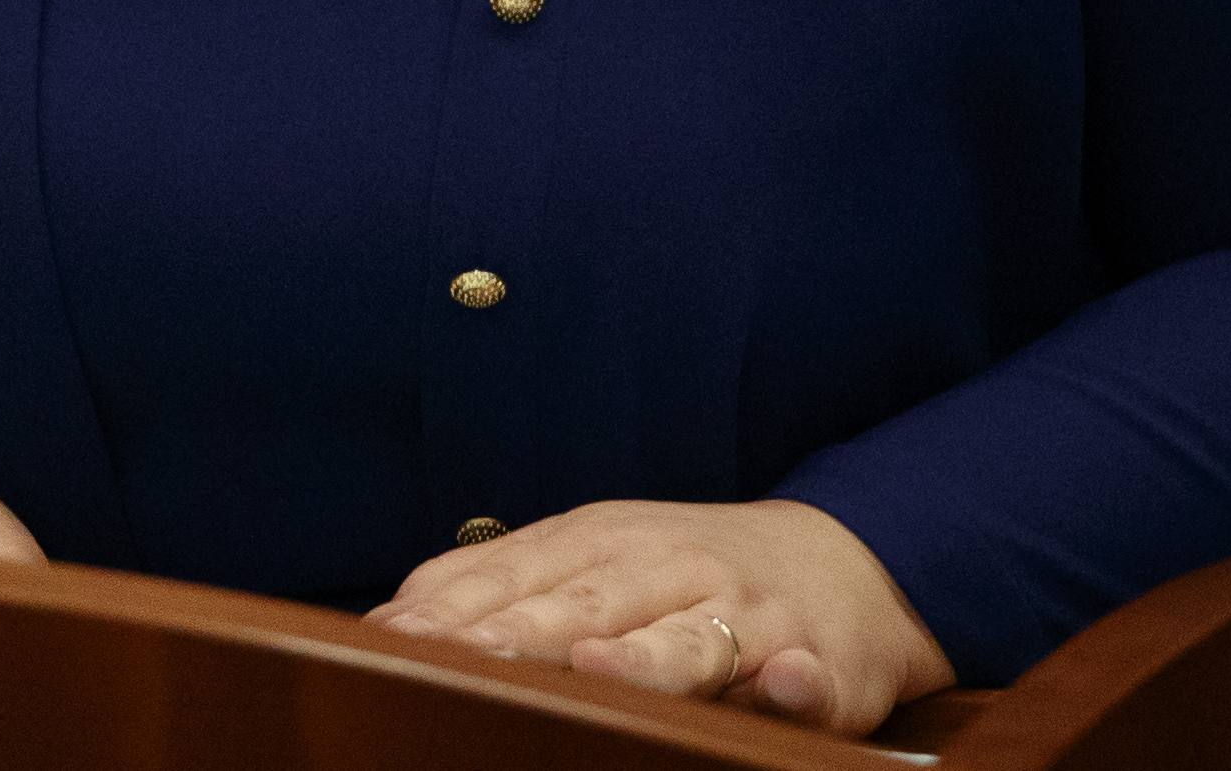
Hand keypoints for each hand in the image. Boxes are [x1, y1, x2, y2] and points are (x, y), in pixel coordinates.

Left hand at [371, 496, 947, 733]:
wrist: (842, 564)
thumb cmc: (686, 575)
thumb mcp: (591, 560)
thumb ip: (501, 585)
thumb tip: (393, 619)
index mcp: (599, 544)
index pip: (512, 576)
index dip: (450, 610)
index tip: (388, 639)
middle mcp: (666, 570)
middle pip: (584, 605)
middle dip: (521, 632)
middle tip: (462, 655)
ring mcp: (742, 617)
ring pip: (687, 641)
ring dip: (642, 657)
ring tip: (595, 667)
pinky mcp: (816, 664)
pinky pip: (804, 681)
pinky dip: (790, 685)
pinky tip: (776, 685)